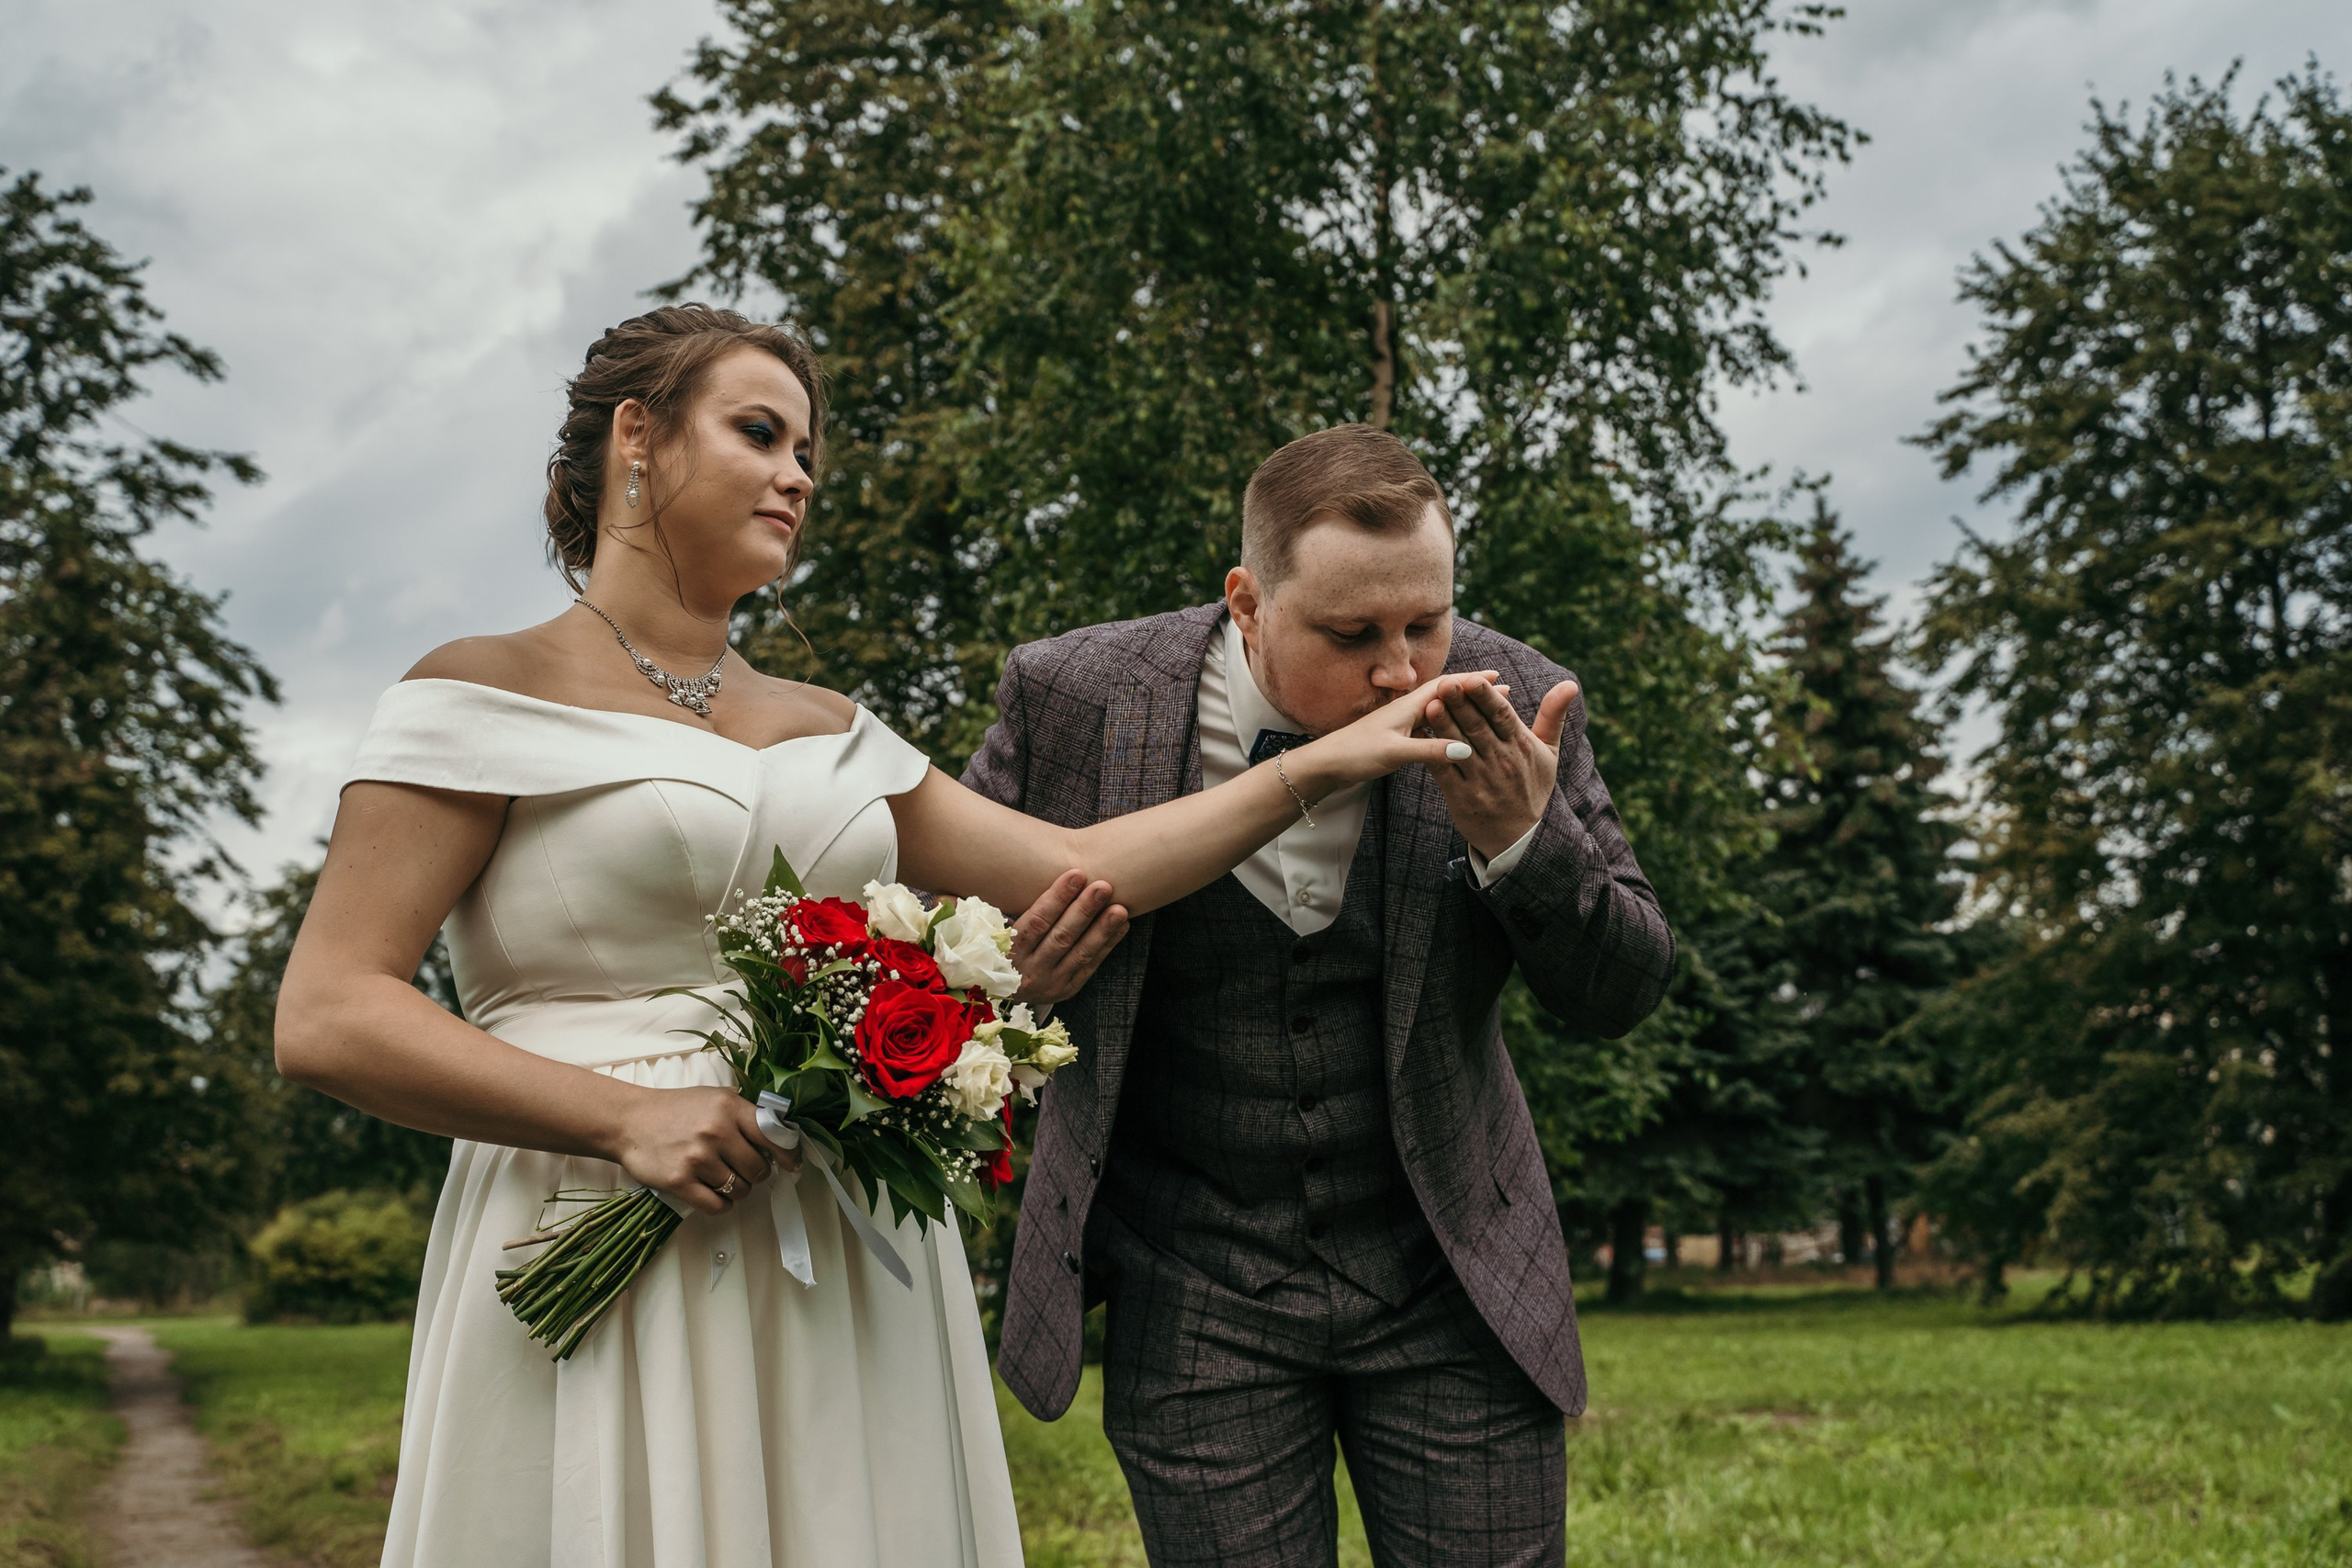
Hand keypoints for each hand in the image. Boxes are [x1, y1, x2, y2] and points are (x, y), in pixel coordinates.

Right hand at [609, 1085, 798, 1216]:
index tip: (792, 1165)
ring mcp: (697, 1158)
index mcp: (729, 1107)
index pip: (773, 1135)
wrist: (629, 1121)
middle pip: (758, 1169)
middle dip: (756, 1174)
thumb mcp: (714, 1097)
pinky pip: (717, 1206)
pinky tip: (714, 1194)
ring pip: (740, 1190)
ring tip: (724, 1179)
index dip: (787, 1154)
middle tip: (744, 1170)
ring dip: (737, 1190)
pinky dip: (721, 1205)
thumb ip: (744, 1112)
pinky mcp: (679, 1181)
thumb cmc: (677, 1109)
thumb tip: (780, 1133)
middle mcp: (716, 1131)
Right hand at [1010, 870, 1129, 1005]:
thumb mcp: (996, 930)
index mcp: (1009, 950)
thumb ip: (1014, 908)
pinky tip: (1121, 926)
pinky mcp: (1067, 989)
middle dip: (1084, 910)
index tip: (1077, 874)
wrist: (1001, 990)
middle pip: (1061, 936)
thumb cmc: (1003, 946)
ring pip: (1080, 953)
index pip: (1036, 921)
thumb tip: (1036, 867)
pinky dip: (1107, 945)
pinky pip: (1090, 965)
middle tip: (1104, 887)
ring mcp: (1050, 982)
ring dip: (1102, 929)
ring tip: (1120, 909)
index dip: (1057, 897)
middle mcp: (1029, 969)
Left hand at [1289, 670, 1500, 795]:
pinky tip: (1459, 733)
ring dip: (1464, 708)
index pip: (1448, 687)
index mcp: (1408, 706)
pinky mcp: (1398, 736)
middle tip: (1504, 690)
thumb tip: (1465, 749)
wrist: (1326, 765)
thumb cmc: (1356, 754)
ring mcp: (1403, 722)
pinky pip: (1432, 726)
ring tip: (1488, 710)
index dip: (1473, 683)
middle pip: (1448, 695)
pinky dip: (1450, 725)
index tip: (1498, 678)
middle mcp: (1407, 709)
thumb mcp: (1395, 752)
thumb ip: (1430, 749)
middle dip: (1475, 692)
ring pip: (1442, 711)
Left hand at [1419, 677, 1577, 859]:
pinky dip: (1432, 753)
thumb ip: (1552, 716)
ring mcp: (1480, 780)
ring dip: (1444, 726)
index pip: (1502, 716)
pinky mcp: (1461, 797)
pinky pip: (1444, 771)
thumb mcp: (1549, 752)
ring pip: (1459, 747)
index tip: (1473, 678)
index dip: (1487, 697)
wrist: (1519, 837)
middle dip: (1461, 705)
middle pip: (1478, 728)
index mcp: (1520, 746)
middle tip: (1446, 683)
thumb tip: (1571, 684)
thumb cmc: (1533, 787)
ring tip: (1431, 703)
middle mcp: (1501, 761)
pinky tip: (1420, 736)